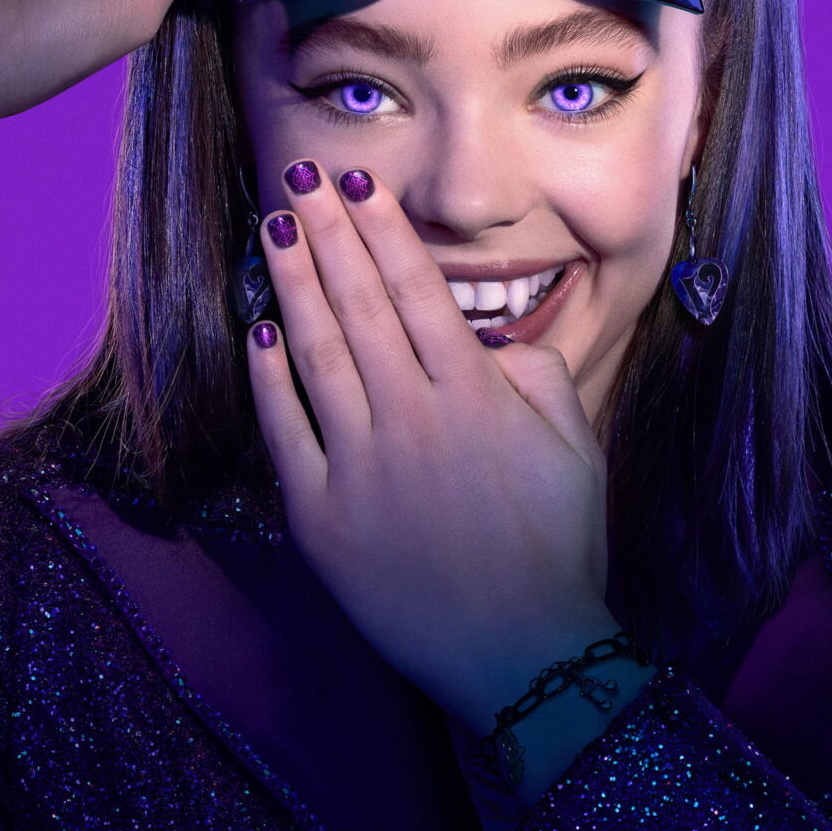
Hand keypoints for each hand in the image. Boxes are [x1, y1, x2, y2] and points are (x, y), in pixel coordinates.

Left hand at [243, 161, 620, 728]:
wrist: (522, 652)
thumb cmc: (557, 550)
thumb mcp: (573, 449)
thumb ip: (533, 378)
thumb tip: (489, 338)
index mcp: (475, 396)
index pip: (418, 291)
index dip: (382, 232)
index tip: (358, 185)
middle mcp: (412, 417)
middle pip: (358, 306)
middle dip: (327, 235)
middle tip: (299, 178)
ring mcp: (361, 464)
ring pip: (316, 353)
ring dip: (291, 285)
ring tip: (273, 230)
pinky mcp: (321, 514)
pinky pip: (285, 430)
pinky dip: (269, 378)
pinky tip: (258, 332)